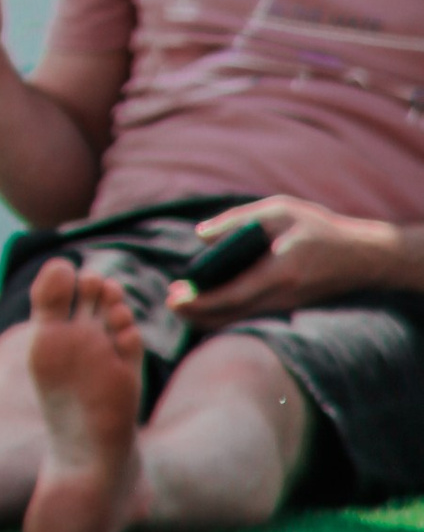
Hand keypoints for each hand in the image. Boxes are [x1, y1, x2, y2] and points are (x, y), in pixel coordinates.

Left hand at [169, 197, 408, 322]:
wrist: (361, 257)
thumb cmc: (318, 228)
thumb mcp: (280, 211)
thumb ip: (239, 220)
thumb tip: (201, 236)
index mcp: (280, 271)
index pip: (233, 294)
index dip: (201, 301)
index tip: (174, 299)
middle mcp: (281, 296)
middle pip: (230, 315)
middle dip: (196, 313)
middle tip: (170, 302)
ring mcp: (284, 307)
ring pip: (238, 320)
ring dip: (208, 316)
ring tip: (182, 305)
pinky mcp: (285, 308)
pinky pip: (249, 317)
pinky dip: (225, 314)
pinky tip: (206, 306)